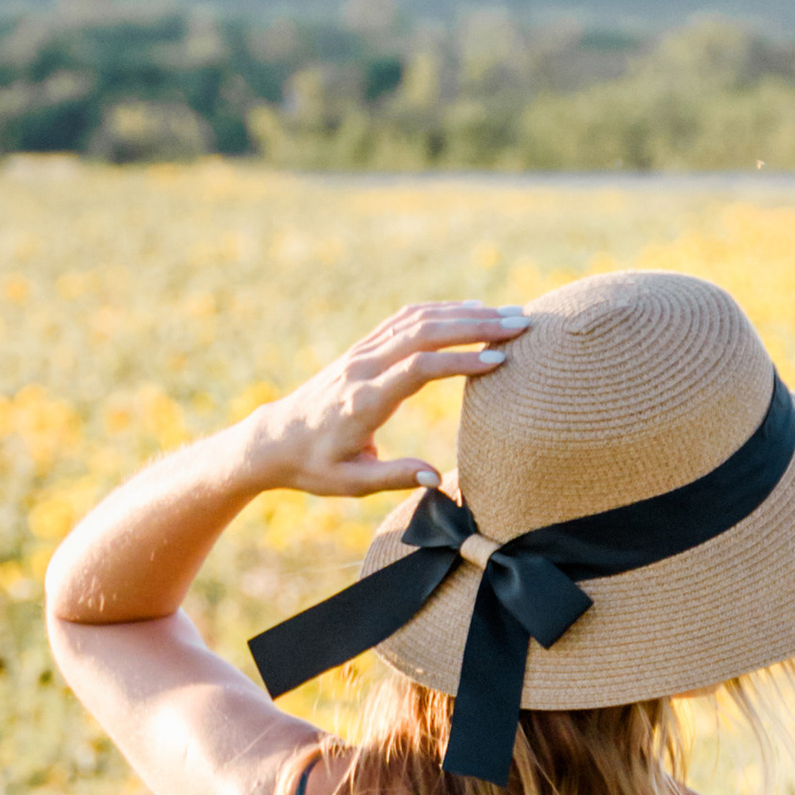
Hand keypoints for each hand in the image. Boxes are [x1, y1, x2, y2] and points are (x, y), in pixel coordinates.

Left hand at [241, 303, 527, 496]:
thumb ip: (394, 476)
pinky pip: (405, 320)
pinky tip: (469, 310)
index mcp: (364, 401)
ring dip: (464, 313)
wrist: (274, 439)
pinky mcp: (363, 348)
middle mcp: (364, 368)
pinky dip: (441, 310)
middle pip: (424, 333)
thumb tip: (435, 478)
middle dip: (475, 326)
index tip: (498, 360)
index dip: (459, 360)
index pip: (418, 369)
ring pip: (417, 320)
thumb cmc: (315, 466)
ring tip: (506, 315)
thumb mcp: (351, 483)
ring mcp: (362, 353)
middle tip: (519, 325)